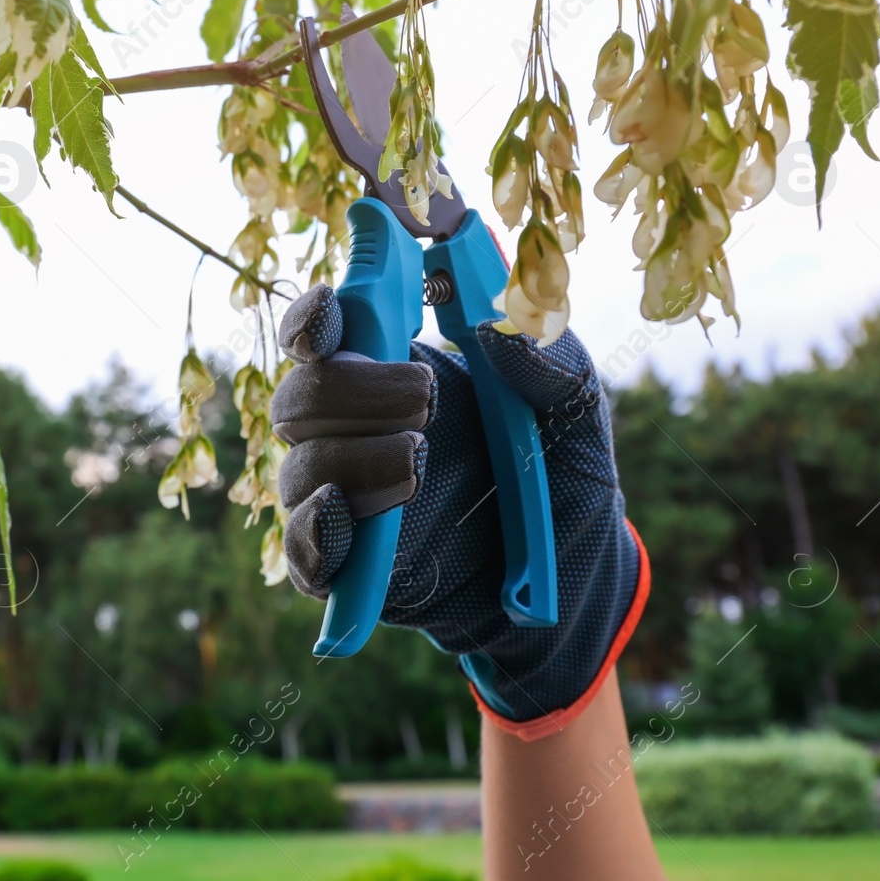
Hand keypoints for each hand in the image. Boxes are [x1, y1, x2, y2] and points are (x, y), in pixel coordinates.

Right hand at [271, 284, 646, 733]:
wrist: (580, 569)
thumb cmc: (563, 468)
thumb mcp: (575, 403)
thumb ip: (546, 356)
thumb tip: (495, 327)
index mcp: (392, 374)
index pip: (325, 337)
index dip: (313, 320)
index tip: (333, 310)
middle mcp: (354, 434)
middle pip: (299, 401)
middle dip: (351, 392)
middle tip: (427, 400)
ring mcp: (346, 502)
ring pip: (299, 471)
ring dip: (352, 459)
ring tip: (419, 462)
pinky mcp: (350, 570)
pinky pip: (303, 551)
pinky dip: (314, 532)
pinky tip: (343, 516)